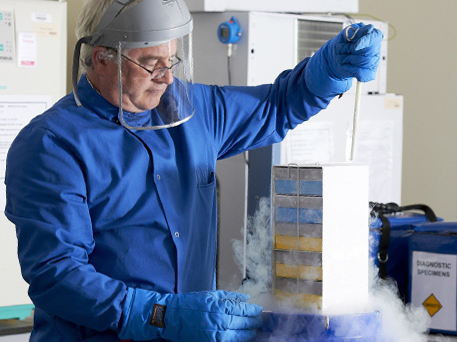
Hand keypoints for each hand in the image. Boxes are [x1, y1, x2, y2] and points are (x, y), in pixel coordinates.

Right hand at [118, 288, 262, 341]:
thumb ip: (230, 297)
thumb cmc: (191, 303)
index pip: (244, 310)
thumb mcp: (211, 295)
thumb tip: (246, 298)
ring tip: (254, 330)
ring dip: (249, 333)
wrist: (172, 317)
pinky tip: (242, 337)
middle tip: (260, 320)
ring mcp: (216, 336)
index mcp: (221, 307)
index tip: (259, 310)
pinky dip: (238, 339)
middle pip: (245, 324)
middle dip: (254, 322)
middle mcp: (221, 322)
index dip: (254, 310)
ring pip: (240, 336)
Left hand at [305, 22, 383, 96]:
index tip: (356, 46)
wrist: (335, 57)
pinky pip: (361, 73)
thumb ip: (351, 31)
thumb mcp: (344, 34)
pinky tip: (344, 65)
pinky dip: (349, 69)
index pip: (375, 36)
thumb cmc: (342, 44)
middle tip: (340, 48)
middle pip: (366, 50)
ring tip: (340, 56)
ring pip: (362, 61)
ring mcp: (373, 61)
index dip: (366, 41)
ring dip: (347, 59)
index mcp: (372, 36)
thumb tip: (355, 34)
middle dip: (350, 50)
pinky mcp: (369, 72)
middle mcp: (375, 48)